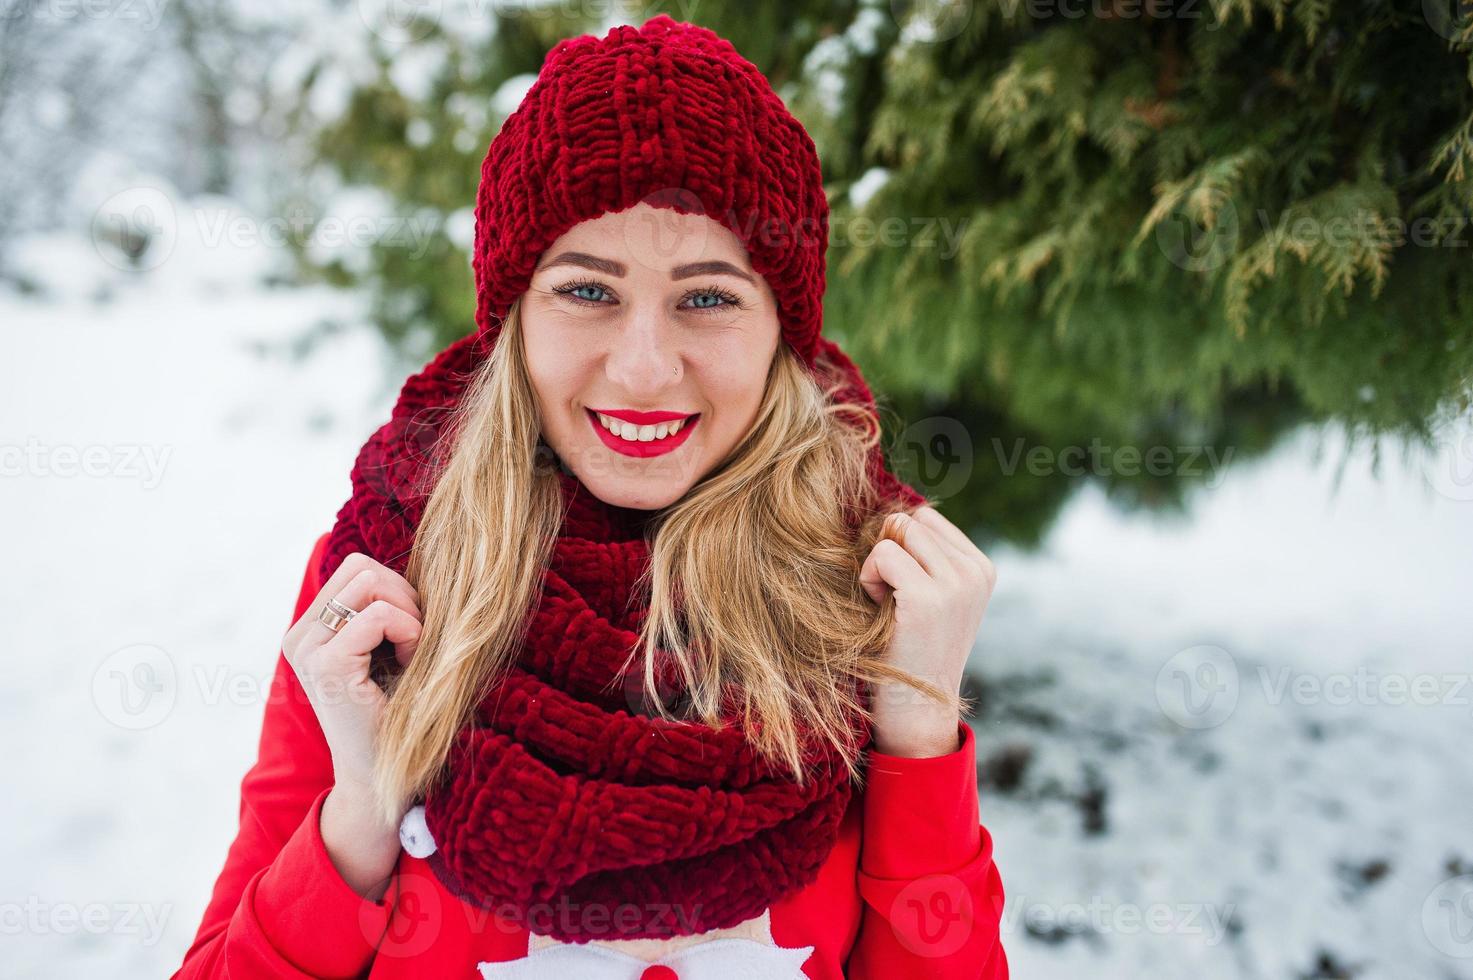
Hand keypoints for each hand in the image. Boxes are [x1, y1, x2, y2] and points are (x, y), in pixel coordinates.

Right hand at [282, 552, 422, 791]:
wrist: (383, 776)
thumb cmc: (397, 712)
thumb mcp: (388, 650)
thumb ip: (386, 607)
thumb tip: (421, 562)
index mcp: (311, 629)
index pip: (357, 568)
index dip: (396, 589)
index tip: (408, 635)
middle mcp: (300, 635)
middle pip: (362, 567)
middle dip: (403, 596)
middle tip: (414, 643)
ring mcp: (307, 648)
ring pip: (369, 580)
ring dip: (407, 613)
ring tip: (409, 654)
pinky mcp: (325, 665)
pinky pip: (379, 615)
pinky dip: (409, 632)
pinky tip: (408, 665)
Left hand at [859, 505, 996, 756]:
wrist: (918, 707)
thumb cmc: (913, 649)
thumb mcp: (936, 596)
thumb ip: (928, 557)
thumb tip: (895, 513)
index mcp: (981, 568)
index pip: (926, 518)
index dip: (902, 546)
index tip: (904, 588)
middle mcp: (975, 572)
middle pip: (911, 520)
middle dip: (889, 550)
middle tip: (891, 596)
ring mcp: (955, 584)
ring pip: (898, 531)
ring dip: (878, 563)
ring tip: (887, 602)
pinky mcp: (928, 598)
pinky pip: (883, 554)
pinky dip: (869, 577)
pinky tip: (879, 607)